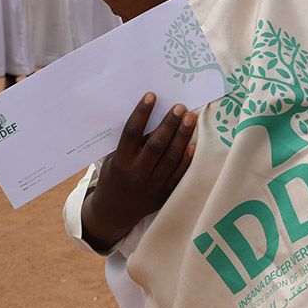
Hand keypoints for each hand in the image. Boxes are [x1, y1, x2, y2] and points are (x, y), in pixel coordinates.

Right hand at [82, 93, 195, 251]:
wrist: (114, 212)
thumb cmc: (114, 176)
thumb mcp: (114, 159)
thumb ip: (130, 144)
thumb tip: (151, 116)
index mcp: (120, 162)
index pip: (132, 133)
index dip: (141, 113)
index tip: (151, 96)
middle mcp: (137, 174)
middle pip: (156, 145)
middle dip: (169, 124)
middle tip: (180, 106)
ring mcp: (152, 185)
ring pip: (171, 158)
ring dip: (182, 136)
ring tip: (190, 118)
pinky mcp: (164, 194)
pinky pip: (178, 175)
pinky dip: (187, 159)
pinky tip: (193, 144)